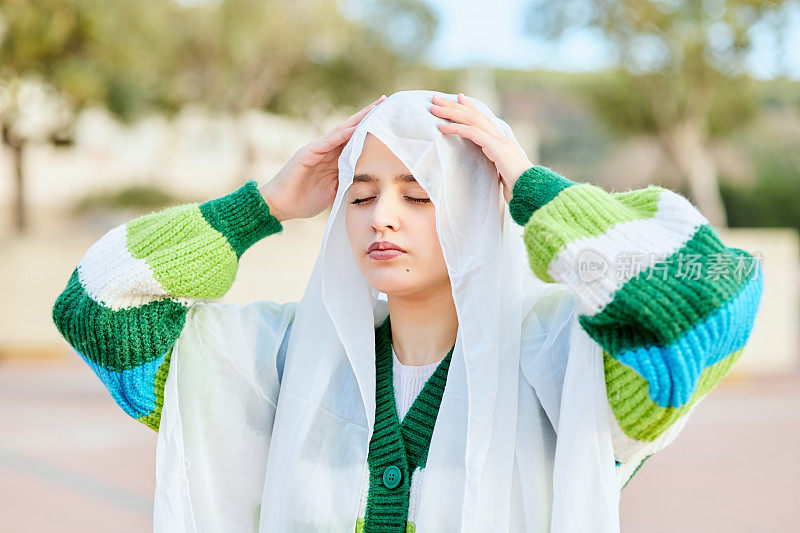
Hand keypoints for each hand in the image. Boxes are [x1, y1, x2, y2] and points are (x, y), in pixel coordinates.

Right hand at [259, 95, 387, 220]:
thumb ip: (347, 182)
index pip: (354, 139)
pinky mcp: (305, 155)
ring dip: (356, 120)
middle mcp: (325, 150)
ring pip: (340, 131)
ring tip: (373, 108)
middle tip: (384, 100)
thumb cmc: (303, 200)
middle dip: (366, 115)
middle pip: (349, 128)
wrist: (279, 207)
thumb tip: (368, 182)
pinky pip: (325, 143)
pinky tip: (353, 128)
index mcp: (333, 159)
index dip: (369, 128)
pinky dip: (340, 136)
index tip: (386, 117)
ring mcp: (315, 150)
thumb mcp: (334, 192)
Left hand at [429, 93, 533, 203]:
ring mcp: (500, 141)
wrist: (533, 191)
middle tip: (436, 99)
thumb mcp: (503, 175)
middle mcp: (501, 137)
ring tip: (434, 109)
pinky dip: (456, 128)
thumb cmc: (519, 188)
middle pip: (475, 115)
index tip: (458, 98)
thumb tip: (491, 172)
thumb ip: (495, 168)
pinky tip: (442, 128)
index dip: (470, 107)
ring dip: (451, 113)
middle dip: (455, 106)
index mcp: (502, 142)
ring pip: (472, 120)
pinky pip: (473, 133)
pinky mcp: (496, 148)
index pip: (484, 119)